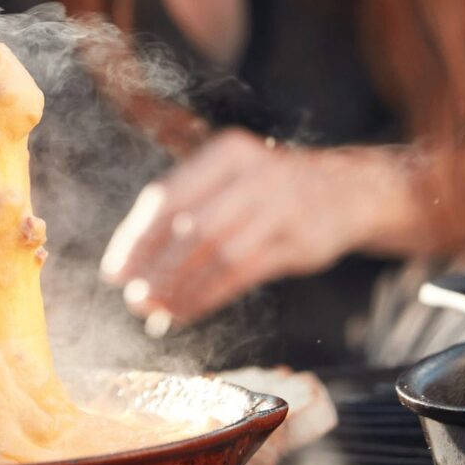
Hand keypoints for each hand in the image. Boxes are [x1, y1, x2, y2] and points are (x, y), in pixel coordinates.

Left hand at [98, 129, 416, 326]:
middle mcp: (254, 174)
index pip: (168, 196)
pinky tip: (187, 311)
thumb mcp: (233, 176)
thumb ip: (189, 208)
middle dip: (156, 268)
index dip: (136, 238)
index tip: (115, 272)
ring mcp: (280, 207)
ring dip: (180, 287)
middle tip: (133, 298)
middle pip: (190, 226)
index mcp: (227, 153)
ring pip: (216, 253)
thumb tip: (132, 262)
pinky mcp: (299, 241)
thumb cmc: (271, 188)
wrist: (349, 190)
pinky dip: (208, 296)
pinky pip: (242, 273)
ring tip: (156, 310)